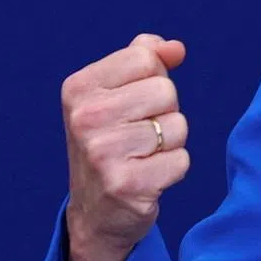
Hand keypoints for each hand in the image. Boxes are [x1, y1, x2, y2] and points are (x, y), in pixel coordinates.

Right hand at [61, 34, 189, 260]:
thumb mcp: (118, 91)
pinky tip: (147, 178)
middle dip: (165, 111)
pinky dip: (173, 169)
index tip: (132, 104)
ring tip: (142, 156)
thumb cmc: (115, 138)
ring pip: (177, 125)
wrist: (96, 211)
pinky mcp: (125, 186)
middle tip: (139, 134)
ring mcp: (101, 154)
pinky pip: (182, 160)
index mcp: (78, 88)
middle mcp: (84, 119)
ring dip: (170, 142)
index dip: (153, 79)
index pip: (146, 58)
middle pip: (166, 90)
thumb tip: (176, 48)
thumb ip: (147, 57)